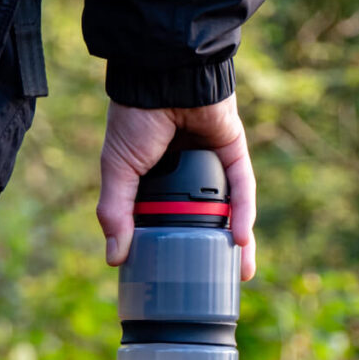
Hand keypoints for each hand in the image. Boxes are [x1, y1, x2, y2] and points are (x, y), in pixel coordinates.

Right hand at [96, 94, 256, 280]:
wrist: (161, 74)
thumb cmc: (133, 118)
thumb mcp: (116, 170)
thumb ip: (116, 212)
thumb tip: (114, 259)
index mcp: (156, 179)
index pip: (166, 220)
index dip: (170, 247)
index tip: (170, 278)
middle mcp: (187, 174)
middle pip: (202, 219)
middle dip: (210, 252)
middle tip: (213, 285)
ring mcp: (212, 163)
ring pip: (228, 208)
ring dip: (237, 241)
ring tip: (240, 274)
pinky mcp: (233, 150)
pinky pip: (243, 187)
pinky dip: (244, 213)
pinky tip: (242, 240)